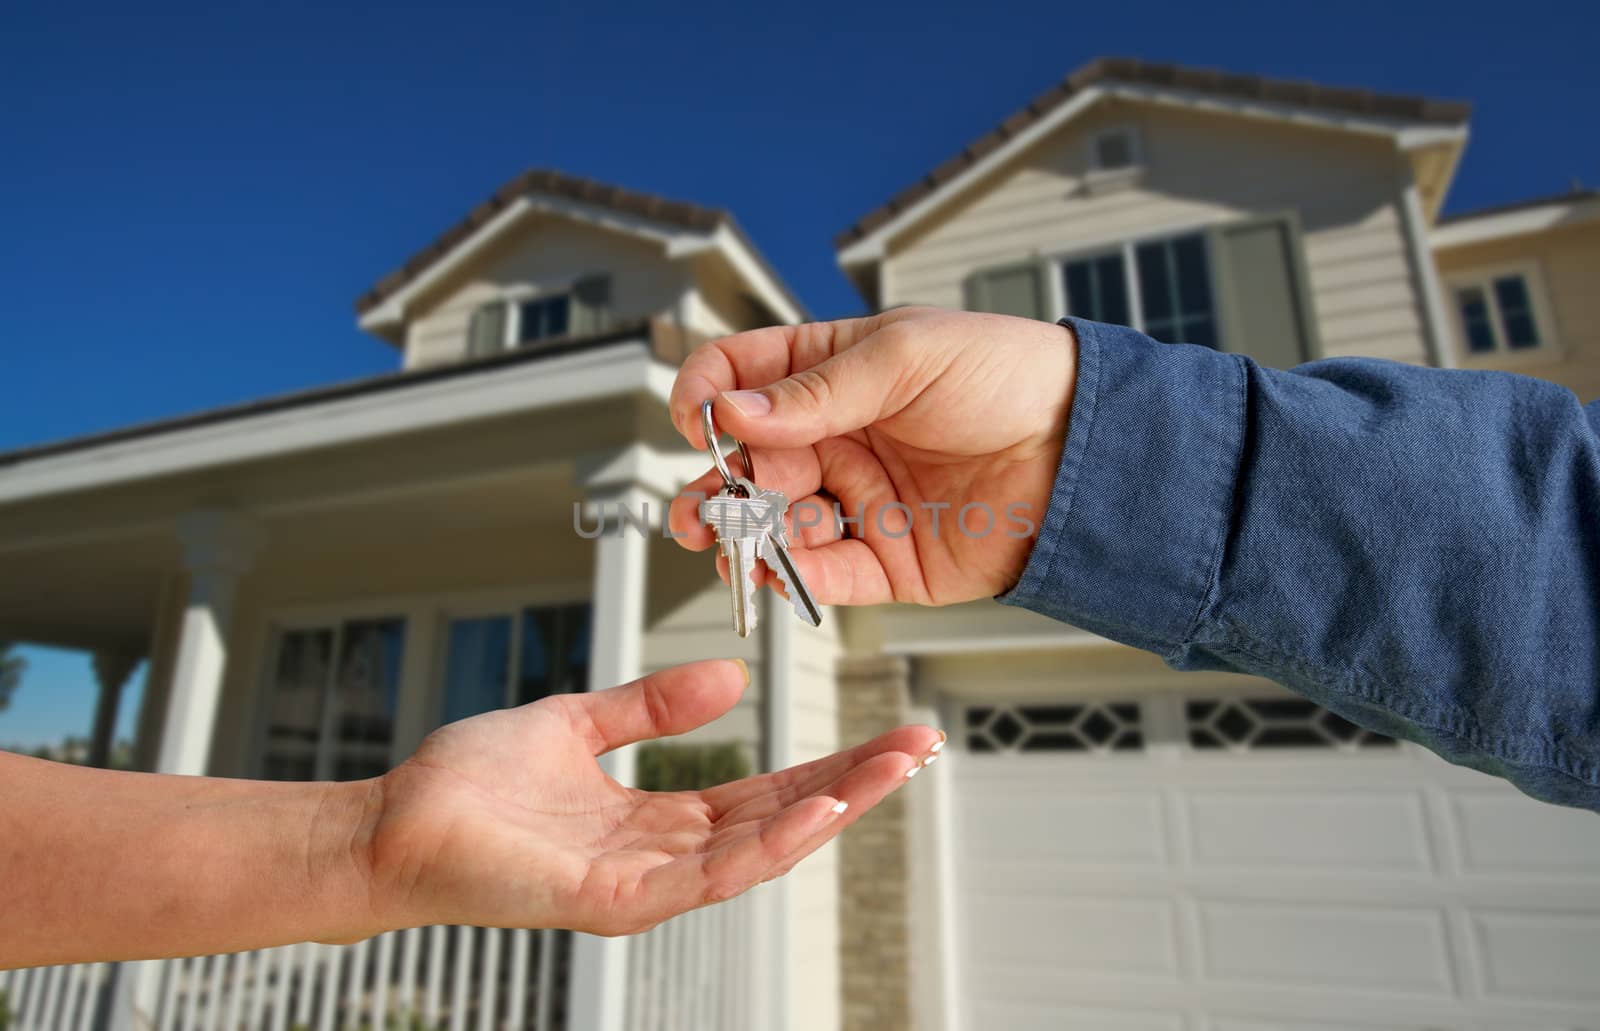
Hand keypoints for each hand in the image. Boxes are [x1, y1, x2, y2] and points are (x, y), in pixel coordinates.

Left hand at [365, 660, 937, 935]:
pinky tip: (814, 815)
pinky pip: (702, 877)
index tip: (887, 735)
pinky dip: (765, 848)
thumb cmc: (469, 784)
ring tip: (890, 773)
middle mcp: (660, 857)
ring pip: (756, 852)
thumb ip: (653, 705)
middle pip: (778, 820)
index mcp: (656, 817)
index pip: (764, 791)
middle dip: (854, 786)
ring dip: (829, 813)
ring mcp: (641, 885)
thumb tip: (731, 678)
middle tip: (921, 748)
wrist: (392, 819)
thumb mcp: (578, 724)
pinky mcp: (611, 902)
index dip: (830, 764)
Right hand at [668, 306, 1075, 605]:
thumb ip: (816, 390)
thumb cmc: (1010, 377)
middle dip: (714, 487)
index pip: (744, 379)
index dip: (710, 396)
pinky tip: (776, 572)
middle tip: (699, 509)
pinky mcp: (887, 560)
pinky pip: (825, 575)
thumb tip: (733, 412)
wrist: (1086, 449)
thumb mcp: (907, 356)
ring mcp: (859, 501)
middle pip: (749, 464)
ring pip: (776, 526)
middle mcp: (837, 439)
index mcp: (834, 373)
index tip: (699, 419)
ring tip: (727, 544)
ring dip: (743, 537)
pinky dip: (794, 577)